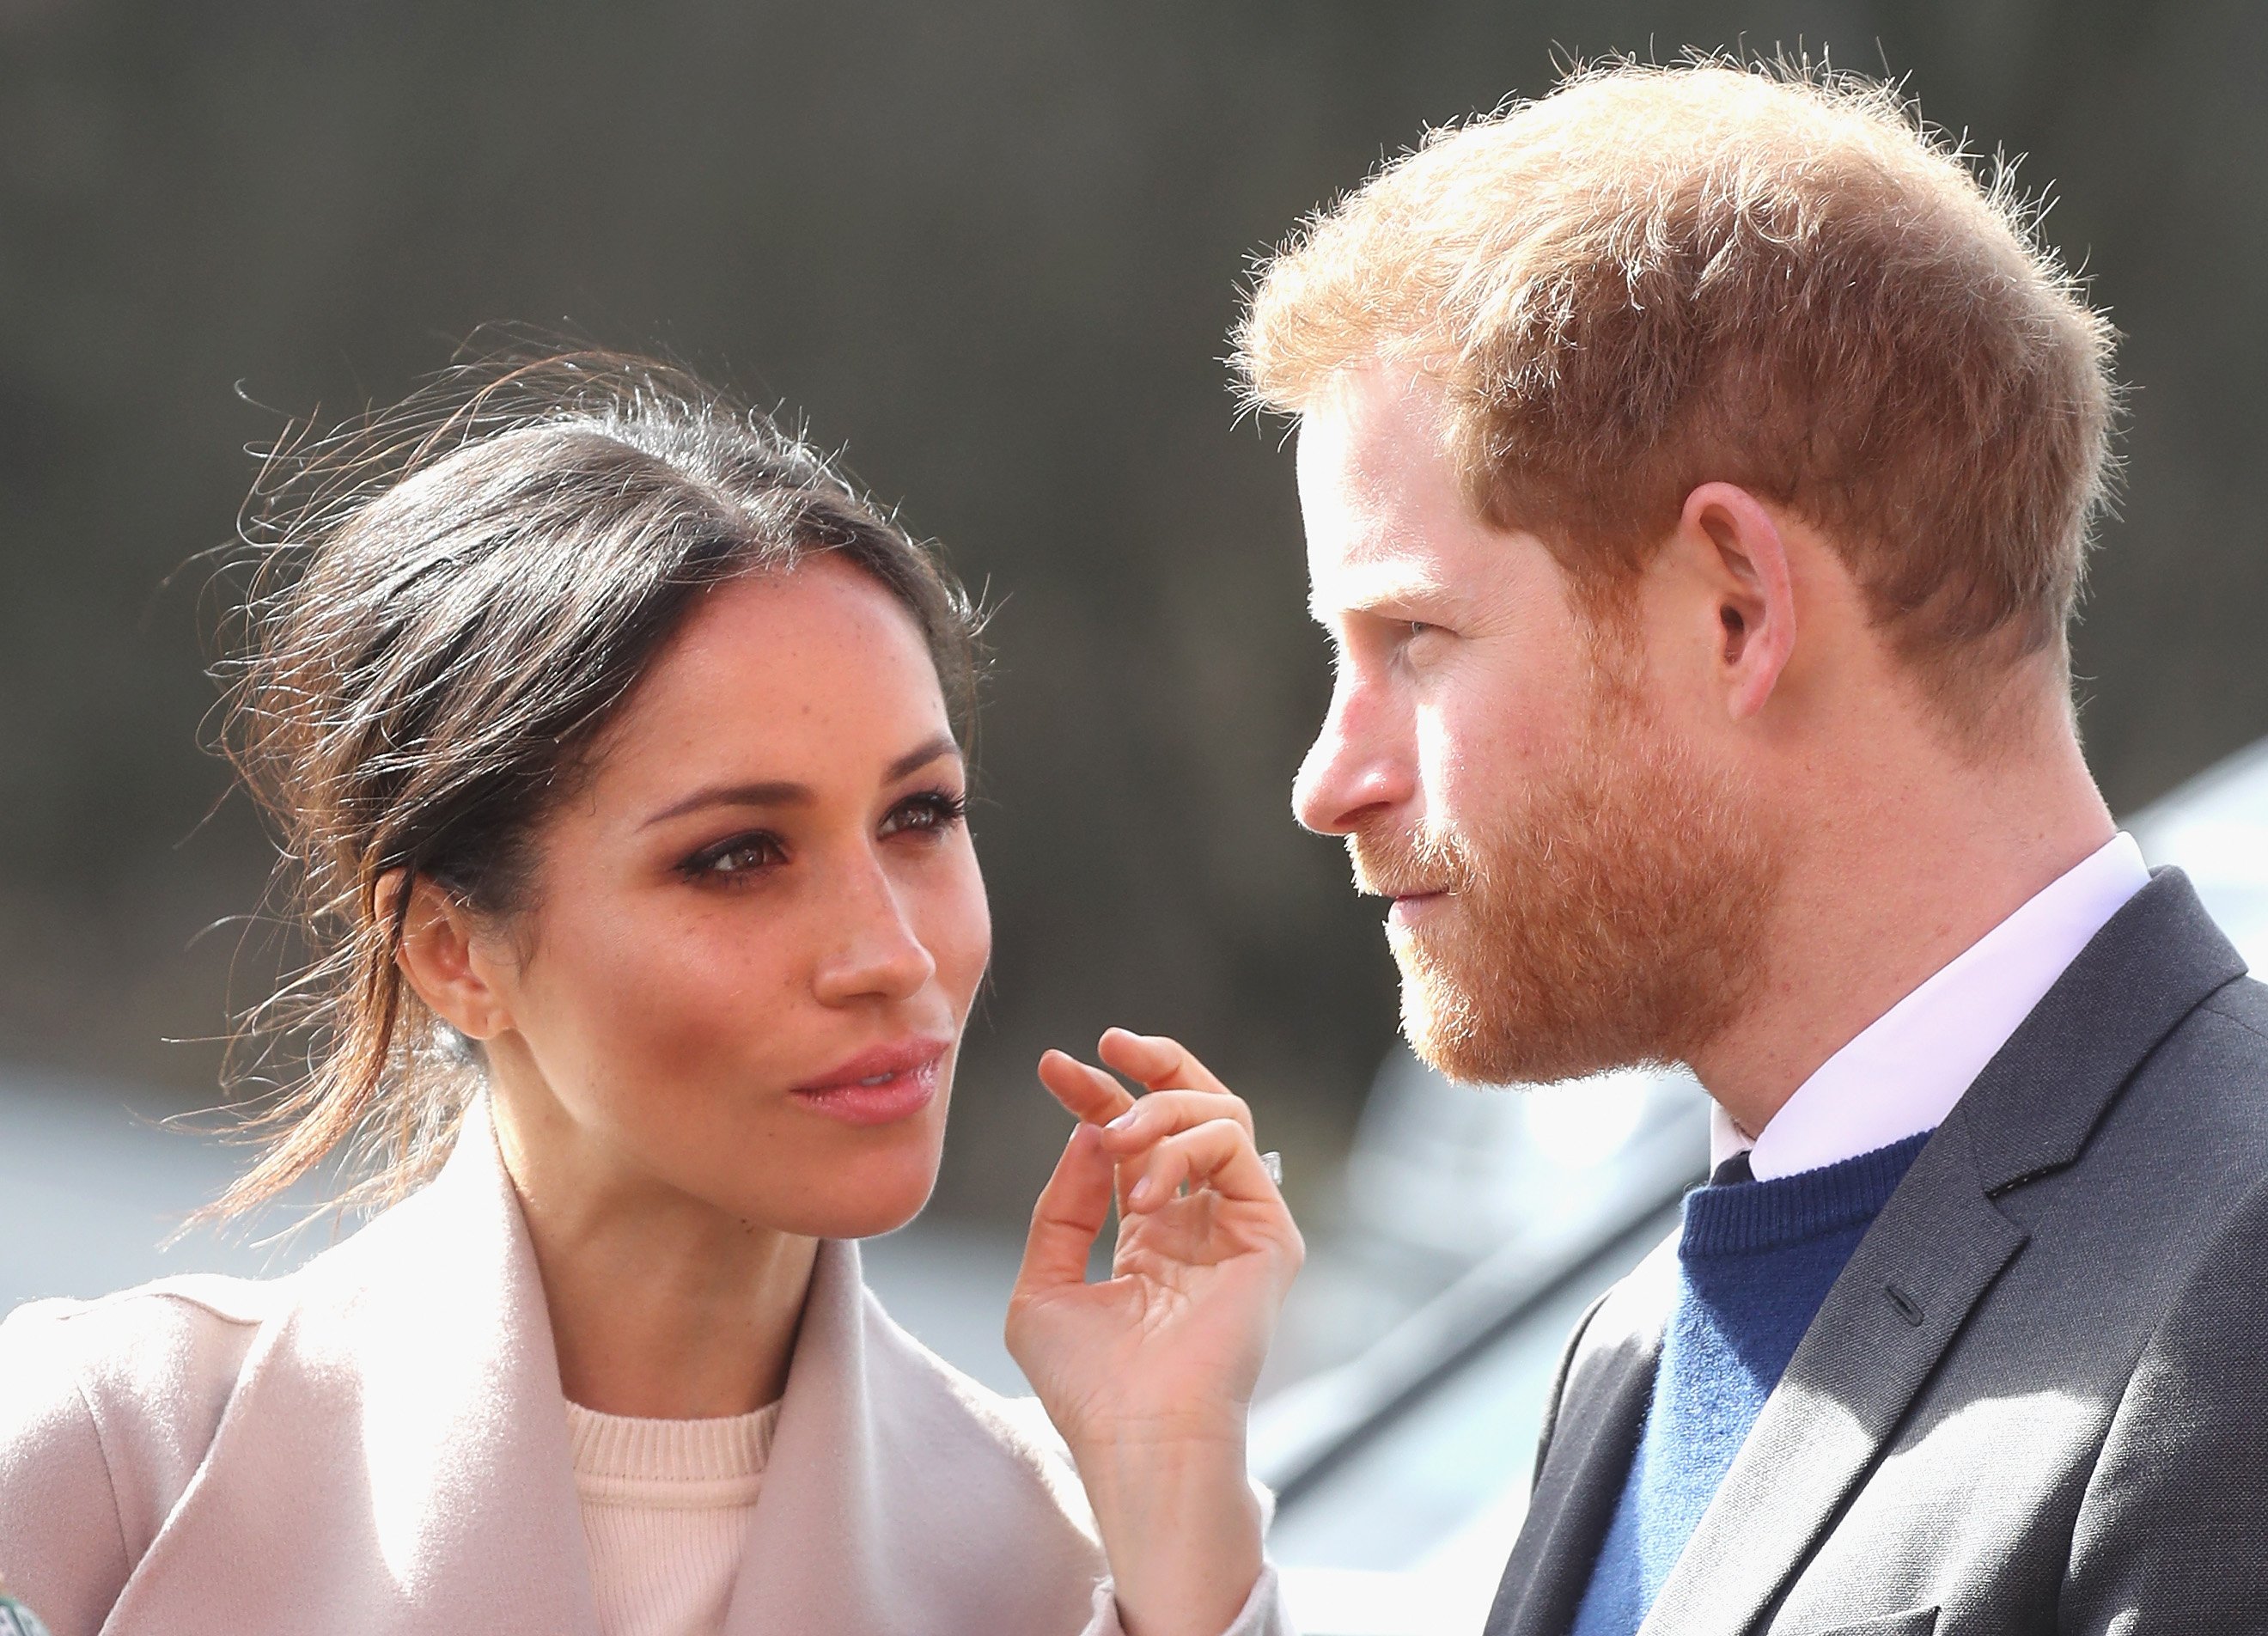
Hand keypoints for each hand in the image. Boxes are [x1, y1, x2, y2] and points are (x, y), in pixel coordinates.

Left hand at [1006, 1029, 1302, 1635]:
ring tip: (1114, 1133)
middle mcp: (1201, 1223)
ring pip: (1221, 1114)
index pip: (1132, 1142)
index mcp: (1152, 1235)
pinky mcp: (1269, 1236)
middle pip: (1190, 1111)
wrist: (1138, 1437)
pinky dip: (1184, 1145)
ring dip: (1159, 1106)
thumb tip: (1089, 1131)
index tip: (1052, 1065)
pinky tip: (1142, 1188)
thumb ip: (1062, 1207)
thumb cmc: (1089, 1387)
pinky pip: (1237, 1147)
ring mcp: (1239, 1227)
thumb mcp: (1044, 1284)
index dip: (1095, 1094)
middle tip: (1105, 1043)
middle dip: (1149, 1066)